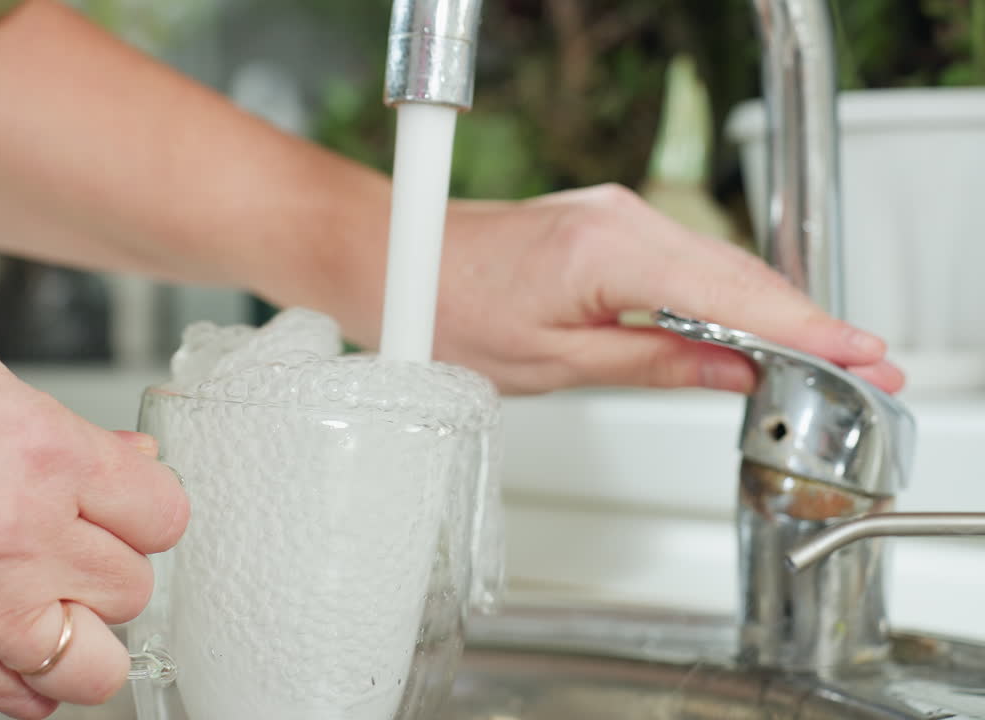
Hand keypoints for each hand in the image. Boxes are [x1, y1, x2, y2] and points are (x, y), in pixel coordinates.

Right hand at [0, 302, 187, 718]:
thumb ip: (53, 424)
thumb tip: (115, 454)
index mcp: (41, 455)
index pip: (164, 512)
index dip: (148, 503)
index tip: (129, 499)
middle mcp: (18, 539)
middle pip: (136, 586)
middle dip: (114, 561)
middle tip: (80, 538)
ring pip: (98, 663)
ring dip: (86, 631)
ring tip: (55, 596)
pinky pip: (20, 701)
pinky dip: (31, 678)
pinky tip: (12, 637)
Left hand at [436, 184, 903, 394]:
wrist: (394, 261)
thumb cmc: (446, 309)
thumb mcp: (553, 362)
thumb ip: (652, 362)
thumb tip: (729, 371)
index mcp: (608, 250)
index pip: (731, 293)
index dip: (803, 330)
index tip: (856, 355)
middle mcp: (621, 217)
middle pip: (738, 273)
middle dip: (805, 321)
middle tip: (863, 365)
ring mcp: (616, 215)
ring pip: (716, 265)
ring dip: (770, 310)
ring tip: (824, 358)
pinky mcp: (607, 225)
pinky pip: (686, 261)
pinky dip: (726, 296)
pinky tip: (752, 330)